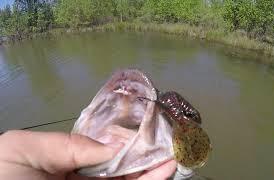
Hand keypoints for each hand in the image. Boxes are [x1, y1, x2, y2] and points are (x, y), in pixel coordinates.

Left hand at [0, 130, 176, 179]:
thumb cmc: (3, 177)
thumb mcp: (24, 149)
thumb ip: (68, 144)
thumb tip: (113, 145)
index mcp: (65, 161)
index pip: (101, 147)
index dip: (124, 138)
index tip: (146, 127)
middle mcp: (83, 178)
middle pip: (120, 164)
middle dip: (145, 153)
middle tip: (169, 140)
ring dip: (154, 169)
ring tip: (175, 153)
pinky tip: (164, 170)